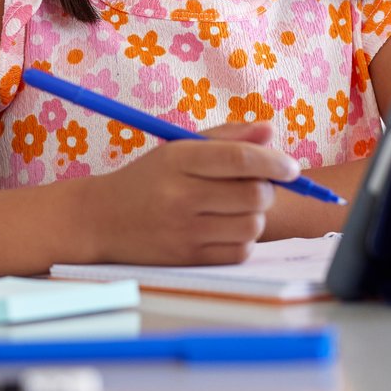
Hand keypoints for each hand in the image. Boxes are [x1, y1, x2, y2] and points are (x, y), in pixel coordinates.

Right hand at [79, 122, 300, 265]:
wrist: (99, 219)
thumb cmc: (146, 179)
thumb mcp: (178, 148)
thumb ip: (227, 138)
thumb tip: (270, 131)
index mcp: (179, 159)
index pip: (241, 159)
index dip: (274, 161)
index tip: (290, 166)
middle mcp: (181, 195)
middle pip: (254, 195)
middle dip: (266, 189)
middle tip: (254, 186)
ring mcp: (184, 230)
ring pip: (252, 225)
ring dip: (254, 216)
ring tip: (234, 208)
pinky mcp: (188, 258)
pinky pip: (240, 251)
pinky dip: (242, 240)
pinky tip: (225, 228)